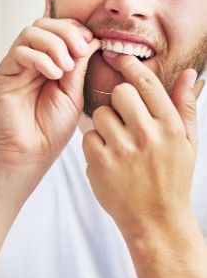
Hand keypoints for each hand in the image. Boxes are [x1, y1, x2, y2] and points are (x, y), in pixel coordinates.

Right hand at [0, 17, 99, 185]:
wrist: (28, 155)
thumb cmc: (50, 131)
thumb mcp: (73, 94)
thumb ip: (78, 66)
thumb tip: (92, 39)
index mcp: (47, 64)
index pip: (58, 30)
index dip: (75, 31)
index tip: (90, 45)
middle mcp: (29, 62)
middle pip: (43, 24)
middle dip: (66, 32)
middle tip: (79, 52)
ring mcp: (14, 67)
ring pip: (30, 32)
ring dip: (54, 44)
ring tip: (65, 68)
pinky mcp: (1, 75)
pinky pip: (20, 52)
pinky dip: (40, 58)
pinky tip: (52, 75)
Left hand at [82, 52, 203, 235]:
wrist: (156, 220)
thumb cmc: (172, 178)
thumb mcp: (188, 143)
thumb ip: (185, 106)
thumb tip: (190, 73)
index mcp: (170, 127)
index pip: (146, 83)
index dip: (130, 65)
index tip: (118, 57)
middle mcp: (147, 135)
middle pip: (119, 93)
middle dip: (118, 100)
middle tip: (123, 116)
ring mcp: (121, 149)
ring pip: (99, 114)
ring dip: (104, 124)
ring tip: (117, 142)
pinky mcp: (100, 163)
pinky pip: (87, 137)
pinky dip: (93, 145)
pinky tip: (108, 158)